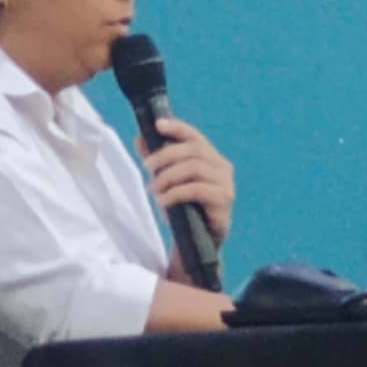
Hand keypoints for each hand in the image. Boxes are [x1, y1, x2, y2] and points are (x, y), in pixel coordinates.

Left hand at [137, 118, 234, 247]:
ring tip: (153, 189)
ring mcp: (225, 183)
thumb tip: (141, 139)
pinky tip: (163, 201)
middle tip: (147, 166)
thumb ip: (158, 161)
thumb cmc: (187, 208)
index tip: (158, 125)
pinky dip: (175, 193)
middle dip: (166, 155)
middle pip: (193, 149)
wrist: (199, 240)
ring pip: (194, 167)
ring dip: (168, 176)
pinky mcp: (223, 199)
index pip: (194, 136)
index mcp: (211, 157)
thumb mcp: (169, 181)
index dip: (177, 127)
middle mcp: (222, 166)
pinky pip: (196, 189)